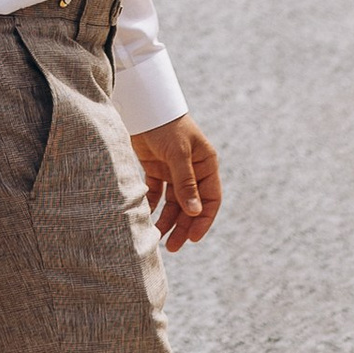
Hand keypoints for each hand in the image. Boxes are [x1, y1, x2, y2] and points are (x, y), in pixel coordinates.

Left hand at [133, 116, 221, 247]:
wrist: (143, 106)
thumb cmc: (166, 125)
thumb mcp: (178, 154)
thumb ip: (185, 183)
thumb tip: (195, 212)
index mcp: (205, 164)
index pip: (210, 198)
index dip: (203, 220)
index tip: (193, 239)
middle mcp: (192, 169)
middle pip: (191, 204)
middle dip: (183, 226)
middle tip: (173, 246)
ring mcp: (174, 169)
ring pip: (174, 202)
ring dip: (168, 219)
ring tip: (158, 237)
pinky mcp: (156, 168)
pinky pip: (157, 193)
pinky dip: (154, 205)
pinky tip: (147, 217)